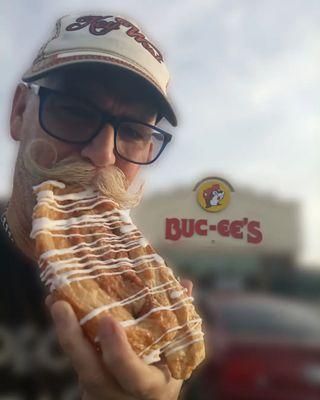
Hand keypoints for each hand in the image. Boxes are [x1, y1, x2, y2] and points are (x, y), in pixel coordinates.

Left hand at [45, 278, 192, 399]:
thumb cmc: (163, 376)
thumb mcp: (176, 359)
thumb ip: (180, 323)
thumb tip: (186, 284)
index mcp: (147, 386)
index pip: (131, 373)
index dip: (119, 350)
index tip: (109, 321)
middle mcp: (117, 391)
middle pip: (90, 371)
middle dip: (73, 339)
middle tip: (61, 305)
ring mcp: (97, 388)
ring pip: (77, 362)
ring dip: (64, 330)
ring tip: (55, 300)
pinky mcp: (86, 379)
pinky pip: (74, 356)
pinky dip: (66, 331)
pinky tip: (58, 305)